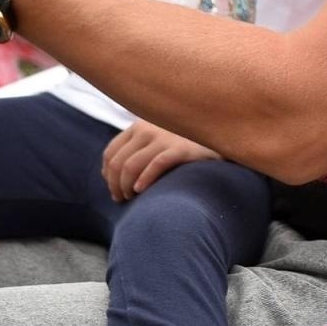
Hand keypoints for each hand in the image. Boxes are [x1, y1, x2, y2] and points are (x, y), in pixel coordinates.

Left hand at [101, 119, 218, 201]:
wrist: (218, 140)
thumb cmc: (184, 148)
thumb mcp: (156, 142)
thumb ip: (136, 151)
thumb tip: (107, 174)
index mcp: (140, 125)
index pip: (110, 152)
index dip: (108, 175)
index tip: (115, 190)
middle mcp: (149, 128)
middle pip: (117, 162)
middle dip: (115, 185)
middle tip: (122, 199)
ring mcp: (165, 137)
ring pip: (130, 166)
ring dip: (125, 187)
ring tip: (132, 198)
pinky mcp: (182, 148)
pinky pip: (155, 165)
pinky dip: (144, 180)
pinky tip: (141, 191)